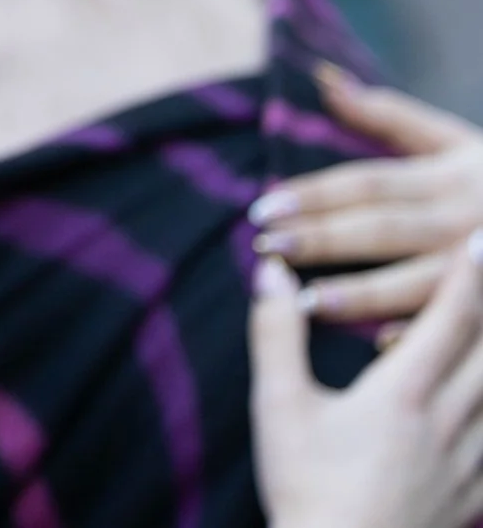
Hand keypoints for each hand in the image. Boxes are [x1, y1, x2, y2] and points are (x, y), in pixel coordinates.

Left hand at [251, 66, 482, 321]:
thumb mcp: (456, 140)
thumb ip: (389, 115)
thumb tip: (324, 81)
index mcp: (449, 177)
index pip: (369, 184)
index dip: (315, 194)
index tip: (261, 206)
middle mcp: (465, 220)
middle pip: (384, 229)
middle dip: (324, 239)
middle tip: (266, 247)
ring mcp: (480, 268)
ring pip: (417, 282)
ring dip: (362, 294)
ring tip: (303, 302)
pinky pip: (461, 324)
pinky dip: (420, 331)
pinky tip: (379, 345)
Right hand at [253, 233, 482, 527]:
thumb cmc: (305, 486)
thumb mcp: (279, 405)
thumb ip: (277, 334)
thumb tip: (272, 271)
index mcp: (402, 394)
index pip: (448, 320)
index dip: (469, 275)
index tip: (480, 238)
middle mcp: (447, 422)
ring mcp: (467, 463)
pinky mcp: (472, 496)